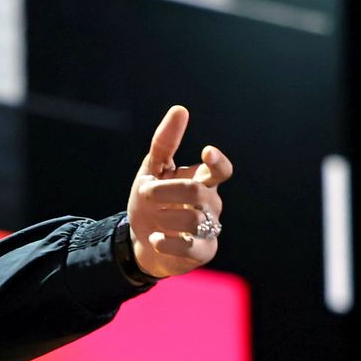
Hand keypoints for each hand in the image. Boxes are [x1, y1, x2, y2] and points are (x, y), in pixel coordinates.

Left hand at [126, 105, 232, 278]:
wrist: (140, 242)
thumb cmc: (151, 203)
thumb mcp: (152, 171)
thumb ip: (165, 143)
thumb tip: (181, 109)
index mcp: (202, 182)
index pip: (220, 170)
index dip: (217, 162)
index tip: (206, 152)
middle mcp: (210, 204)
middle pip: (197, 191)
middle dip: (166, 190)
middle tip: (144, 191)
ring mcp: (208, 229)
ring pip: (194, 218)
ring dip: (165, 215)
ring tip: (153, 219)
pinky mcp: (202, 251)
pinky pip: (190, 246)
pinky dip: (169, 242)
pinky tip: (155, 239)